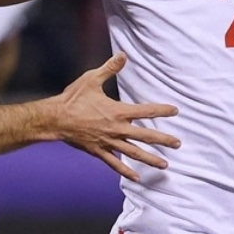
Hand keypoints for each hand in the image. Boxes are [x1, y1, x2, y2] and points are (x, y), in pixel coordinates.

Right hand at [55, 52, 179, 180]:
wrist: (56, 119)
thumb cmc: (73, 99)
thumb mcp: (91, 79)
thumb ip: (109, 68)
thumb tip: (123, 55)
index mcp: (117, 111)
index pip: (145, 111)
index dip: (162, 110)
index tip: (175, 111)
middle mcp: (116, 129)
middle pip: (145, 136)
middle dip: (163, 140)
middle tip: (177, 144)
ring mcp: (108, 142)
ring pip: (134, 153)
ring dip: (150, 159)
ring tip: (165, 165)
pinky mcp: (99, 151)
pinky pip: (115, 163)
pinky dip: (126, 171)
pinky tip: (137, 178)